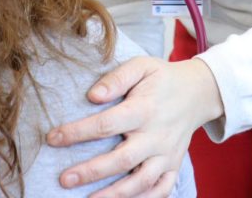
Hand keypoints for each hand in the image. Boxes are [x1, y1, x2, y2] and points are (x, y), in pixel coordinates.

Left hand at [46, 56, 223, 197]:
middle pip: (122, 159)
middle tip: (64, 179)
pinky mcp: (173, 166)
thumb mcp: (141, 66)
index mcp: (145, 109)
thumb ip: (117, 78)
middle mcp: (157, 135)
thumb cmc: (162, 78)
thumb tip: (93, 95)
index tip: (53, 138)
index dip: (78, 132)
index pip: (107, 124)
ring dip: (114, 195)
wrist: (198, 92)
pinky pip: (161, 190)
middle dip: (91, 172)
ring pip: (141, 182)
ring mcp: (166, 154)